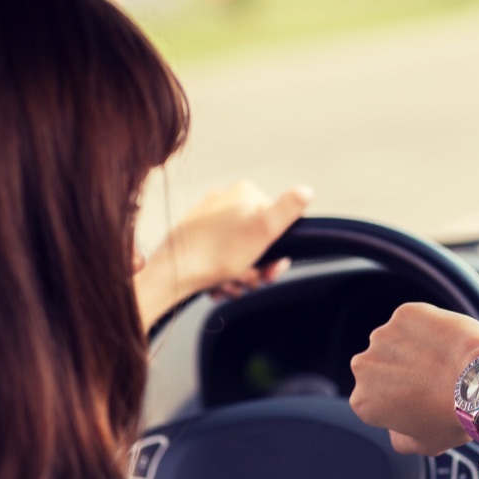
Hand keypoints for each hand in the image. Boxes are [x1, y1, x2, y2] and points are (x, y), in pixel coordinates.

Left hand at [137, 181, 311, 326]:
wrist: (172, 273)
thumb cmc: (217, 255)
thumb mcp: (263, 230)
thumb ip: (288, 209)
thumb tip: (307, 191)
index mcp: (244, 193)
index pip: (277, 223)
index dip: (277, 252)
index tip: (270, 271)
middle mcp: (224, 200)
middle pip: (257, 241)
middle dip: (257, 268)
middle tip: (249, 282)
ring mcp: (208, 218)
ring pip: (239, 252)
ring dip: (240, 276)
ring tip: (229, 286)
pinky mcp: (194, 236)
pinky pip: (219, 257)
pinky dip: (222, 275)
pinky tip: (217, 286)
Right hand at [349, 302, 478, 455]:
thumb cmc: (453, 419)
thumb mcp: (423, 444)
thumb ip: (400, 438)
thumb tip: (397, 429)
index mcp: (362, 402)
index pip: (376, 399)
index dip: (398, 401)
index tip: (421, 401)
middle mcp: (363, 367)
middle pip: (381, 367)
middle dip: (400, 371)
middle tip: (433, 379)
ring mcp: (383, 336)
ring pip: (396, 341)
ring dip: (413, 348)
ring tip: (444, 361)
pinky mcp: (405, 314)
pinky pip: (415, 321)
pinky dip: (429, 328)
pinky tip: (448, 343)